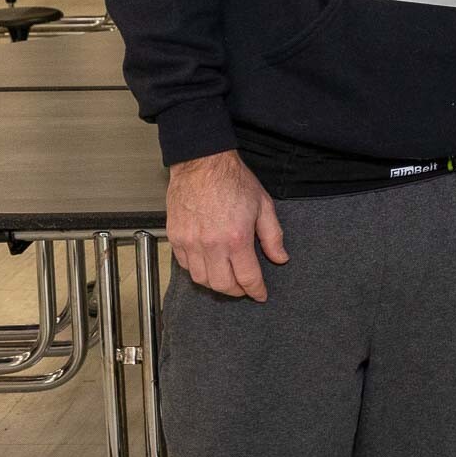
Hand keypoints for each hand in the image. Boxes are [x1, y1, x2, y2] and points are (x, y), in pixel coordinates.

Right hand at [166, 150, 287, 300]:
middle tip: (244, 287)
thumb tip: (280, 258)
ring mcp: (190, 242)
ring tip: (227, 277)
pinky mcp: (176, 237)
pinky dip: (197, 270)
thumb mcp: (263, 205)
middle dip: (237, 291)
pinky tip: (208, 264)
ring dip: (216, 283)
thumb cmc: (232, 179)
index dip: (256, 290)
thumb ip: (273, 236)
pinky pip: (184, 265)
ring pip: (201, 279)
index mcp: (236, 238)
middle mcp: (211, 245)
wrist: (202, 162)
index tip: (260, 294)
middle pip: (222, 285)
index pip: (247, 277)